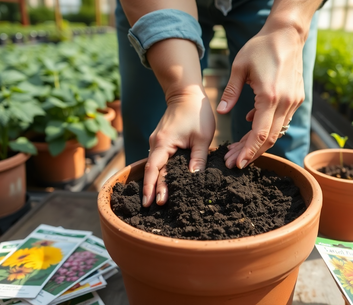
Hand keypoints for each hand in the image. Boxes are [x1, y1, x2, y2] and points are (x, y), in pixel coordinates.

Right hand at [142, 87, 215, 206]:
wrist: (186, 93)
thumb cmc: (196, 113)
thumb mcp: (202, 137)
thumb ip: (198, 158)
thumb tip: (195, 179)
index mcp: (163, 143)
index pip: (153, 169)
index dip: (151, 186)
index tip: (149, 202)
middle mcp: (156, 143)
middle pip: (153, 171)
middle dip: (153, 189)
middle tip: (155, 206)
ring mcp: (157, 142)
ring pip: (156, 166)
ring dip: (157, 182)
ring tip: (159, 200)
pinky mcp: (162, 141)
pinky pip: (160, 159)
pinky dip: (161, 172)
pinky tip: (165, 183)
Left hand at [217, 24, 305, 168]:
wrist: (287, 34)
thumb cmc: (261, 47)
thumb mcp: (240, 67)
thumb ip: (231, 93)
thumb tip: (221, 112)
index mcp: (270, 96)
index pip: (260, 133)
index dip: (249, 151)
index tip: (237, 163)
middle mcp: (286, 102)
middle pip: (270, 139)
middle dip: (251, 153)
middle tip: (233, 162)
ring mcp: (294, 101)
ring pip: (276, 132)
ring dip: (258, 143)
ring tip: (238, 149)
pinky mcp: (297, 98)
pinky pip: (281, 120)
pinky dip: (267, 127)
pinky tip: (250, 124)